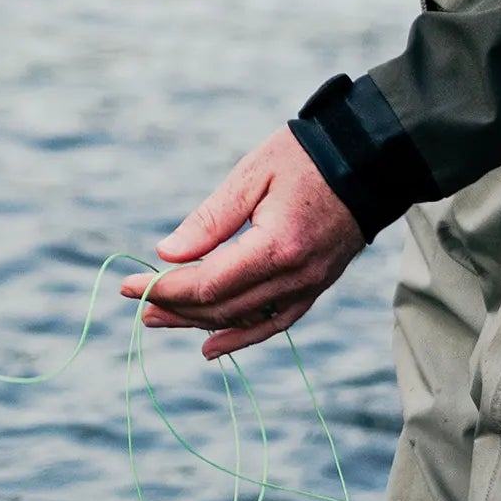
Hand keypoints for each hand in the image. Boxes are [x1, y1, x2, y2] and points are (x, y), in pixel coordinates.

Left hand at [121, 127, 364, 360]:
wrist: (369, 159)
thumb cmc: (307, 156)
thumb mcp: (253, 174)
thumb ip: (210, 219)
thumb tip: (167, 254)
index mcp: (276, 246)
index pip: (208, 284)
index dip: (166, 289)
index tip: (131, 284)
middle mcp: (294, 276)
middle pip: (222, 308)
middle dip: (175, 307)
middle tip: (137, 301)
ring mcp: (309, 286)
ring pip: (244, 319)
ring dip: (199, 323)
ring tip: (160, 319)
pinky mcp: (317, 286)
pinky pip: (274, 322)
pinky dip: (242, 335)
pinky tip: (213, 344)